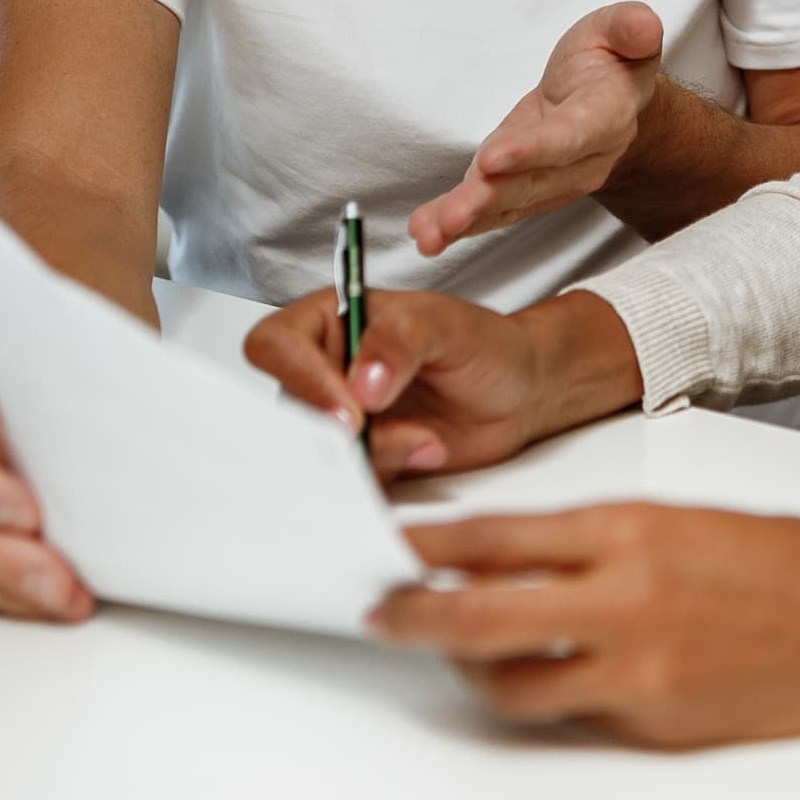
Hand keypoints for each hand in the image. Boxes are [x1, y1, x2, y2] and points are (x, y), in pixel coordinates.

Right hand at [245, 287, 636, 479]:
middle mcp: (327, 370)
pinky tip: (431, 448)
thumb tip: (363, 383)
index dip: (300, 377)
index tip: (347, 406)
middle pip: (289, 408)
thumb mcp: (447, 326)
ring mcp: (344, 418)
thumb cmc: (485, 344)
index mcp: (331, 320)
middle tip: (379, 430)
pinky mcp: (364, 458)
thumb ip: (402, 341)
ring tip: (427, 438)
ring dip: (375, 452)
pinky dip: (391, 469)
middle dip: (337, 427)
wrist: (522, 391)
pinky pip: (353, 478)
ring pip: (320, 450)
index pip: (277, 345)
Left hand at [373, 505, 799, 747]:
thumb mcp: (681, 519)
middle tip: (377, 613)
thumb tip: (512, 553)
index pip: (497, 536)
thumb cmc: (788, 560)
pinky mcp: (652, 720)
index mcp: (631, 528)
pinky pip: (570, 714)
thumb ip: (596, 537)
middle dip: (411, 616)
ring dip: (469, 669)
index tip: (390, 548)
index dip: (429, 548)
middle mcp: (623, 596)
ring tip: (456, 655)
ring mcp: (636, 668)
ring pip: (509, 680)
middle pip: (477, 614)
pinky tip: (539, 680)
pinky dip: (544, 696)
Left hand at [410, 0, 666, 255]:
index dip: (533, 149)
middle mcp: (581, 162)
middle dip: (490, 197)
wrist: (610, 98)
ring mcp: (551, 181)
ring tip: (430, 234)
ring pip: (508, 202)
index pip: (569, 137)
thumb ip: (628, 28)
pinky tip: (426, 233)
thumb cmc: (610, 60)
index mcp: (605, 118)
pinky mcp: (521, 189)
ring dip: (467, 219)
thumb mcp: (620, 30)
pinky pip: (490, 210)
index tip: (493, 158)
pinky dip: (456, 224)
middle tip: (453, 215)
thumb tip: (643, 25)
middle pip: (533, 182)